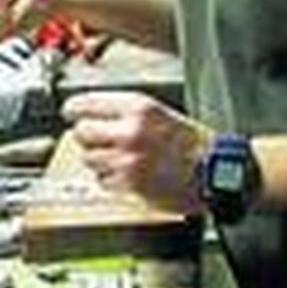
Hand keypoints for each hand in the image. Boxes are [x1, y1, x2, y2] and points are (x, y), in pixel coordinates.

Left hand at [61, 91, 211, 214]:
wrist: (216, 171)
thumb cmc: (193, 143)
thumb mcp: (160, 112)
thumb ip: (124, 111)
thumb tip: (90, 111)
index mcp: (138, 107)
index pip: (85, 104)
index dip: (74, 109)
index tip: (71, 112)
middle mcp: (130, 131)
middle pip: (81, 132)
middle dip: (86, 136)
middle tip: (97, 139)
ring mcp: (127, 159)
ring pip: (88, 158)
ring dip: (97, 159)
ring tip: (118, 158)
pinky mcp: (129, 183)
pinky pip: (102, 179)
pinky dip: (109, 178)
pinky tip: (127, 173)